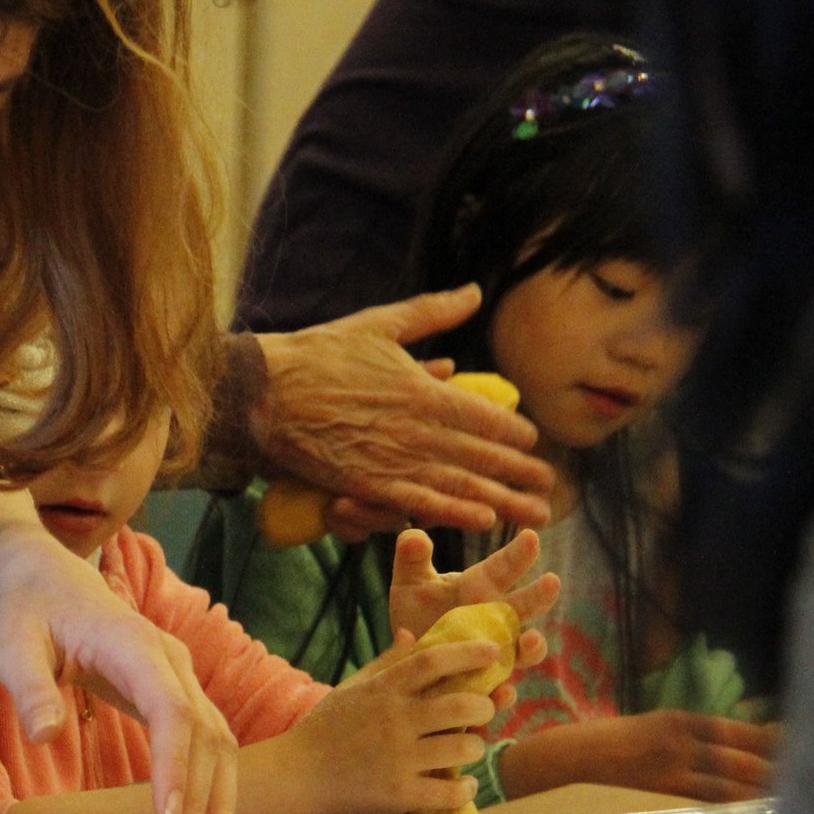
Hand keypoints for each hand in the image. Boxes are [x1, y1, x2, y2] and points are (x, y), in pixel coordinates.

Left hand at [0, 530, 238, 813]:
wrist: (46, 582)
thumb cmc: (25, 614)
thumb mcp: (12, 644)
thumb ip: (30, 688)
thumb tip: (46, 735)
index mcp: (133, 643)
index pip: (170, 709)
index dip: (175, 764)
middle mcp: (170, 660)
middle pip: (204, 734)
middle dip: (202, 799)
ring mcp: (180, 677)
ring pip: (218, 742)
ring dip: (218, 801)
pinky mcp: (177, 695)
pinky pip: (208, 744)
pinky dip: (214, 787)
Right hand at [248, 288, 553, 531]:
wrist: (263, 392)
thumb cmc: (318, 355)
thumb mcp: (380, 324)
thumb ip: (433, 312)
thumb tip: (474, 291)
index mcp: (425, 389)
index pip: (486, 416)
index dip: (514, 432)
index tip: (533, 443)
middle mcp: (419, 428)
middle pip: (484, 455)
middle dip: (520, 472)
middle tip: (550, 487)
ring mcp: (396, 459)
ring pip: (462, 485)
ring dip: (502, 501)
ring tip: (533, 514)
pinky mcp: (369, 485)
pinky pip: (420, 503)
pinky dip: (454, 513)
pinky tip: (482, 521)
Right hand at [281, 632, 501, 813]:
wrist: (296, 776)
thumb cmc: (325, 729)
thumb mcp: (352, 688)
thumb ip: (385, 663)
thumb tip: (411, 634)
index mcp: (383, 690)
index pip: (433, 661)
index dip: (468, 653)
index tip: (494, 652)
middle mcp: (394, 721)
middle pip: (461, 704)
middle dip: (485, 706)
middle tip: (485, 710)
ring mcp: (398, 759)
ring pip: (463, 748)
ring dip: (477, 748)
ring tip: (470, 749)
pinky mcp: (400, 794)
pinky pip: (450, 792)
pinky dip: (466, 788)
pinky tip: (465, 784)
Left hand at [388, 528, 561, 706]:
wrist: (404, 660)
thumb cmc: (415, 613)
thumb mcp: (410, 584)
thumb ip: (411, 559)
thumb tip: (413, 537)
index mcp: (481, 588)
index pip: (504, 567)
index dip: (518, 554)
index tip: (531, 536)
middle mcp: (497, 621)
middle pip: (524, 607)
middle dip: (538, 596)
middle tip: (551, 581)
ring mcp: (496, 656)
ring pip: (523, 653)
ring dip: (531, 648)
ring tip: (529, 641)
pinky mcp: (485, 688)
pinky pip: (499, 694)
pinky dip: (501, 695)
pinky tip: (500, 693)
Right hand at [496, 713, 779, 802]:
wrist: (552, 763)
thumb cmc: (600, 750)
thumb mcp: (648, 732)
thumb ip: (690, 742)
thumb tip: (742, 752)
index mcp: (680, 721)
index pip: (746, 734)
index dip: (782, 745)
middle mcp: (680, 743)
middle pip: (748, 762)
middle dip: (786, 775)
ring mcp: (669, 773)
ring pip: (734, 788)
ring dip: (769, 799)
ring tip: (806, 810)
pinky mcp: (657, 798)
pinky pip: (707, 810)